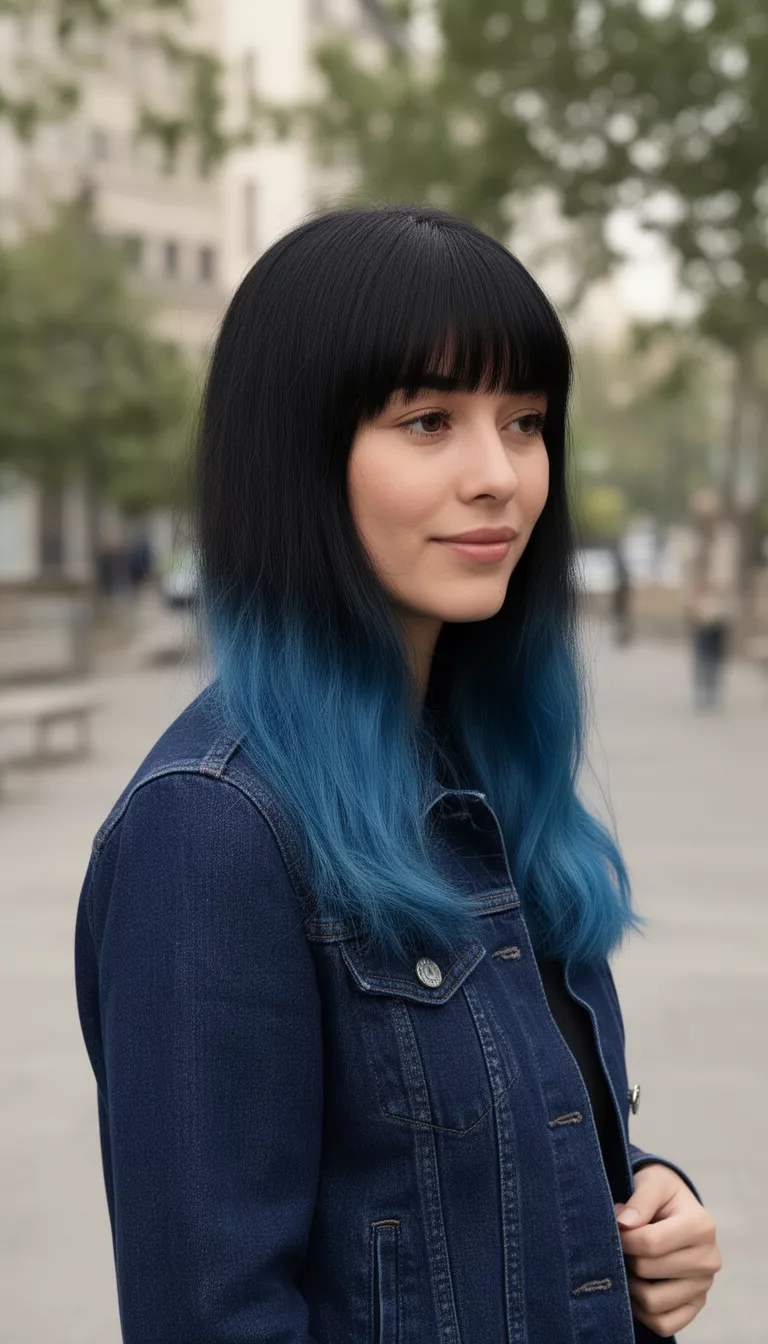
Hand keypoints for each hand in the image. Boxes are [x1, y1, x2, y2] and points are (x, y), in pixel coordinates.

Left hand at [615, 1163, 721, 1337]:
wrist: (675, 1208)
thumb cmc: (661, 1194)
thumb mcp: (652, 1182)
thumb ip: (639, 1200)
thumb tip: (623, 1223)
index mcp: (702, 1226)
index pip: (650, 1242)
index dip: (623, 1237)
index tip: (616, 1226)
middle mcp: (709, 1259)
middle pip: (647, 1270)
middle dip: (626, 1256)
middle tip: (623, 1245)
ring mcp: (704, 1286)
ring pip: (653, 1302)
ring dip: (631, 1285)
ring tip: (628, 1264)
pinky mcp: (695, 1306)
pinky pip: (663, 1324)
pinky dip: (642, 1310)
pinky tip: (637, 1287)